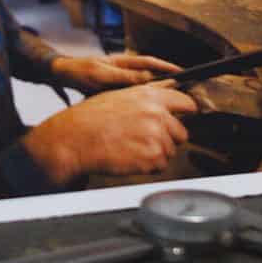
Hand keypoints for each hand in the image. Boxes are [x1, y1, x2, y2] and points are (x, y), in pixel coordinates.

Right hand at [23, 84, 200, 184]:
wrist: (74, 139)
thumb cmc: (90, 118)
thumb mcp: (119, 96)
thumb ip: (147, 97)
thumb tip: (167, 97)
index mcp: (150, 96)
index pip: (186, 103)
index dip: (187, 112)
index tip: (187, 117)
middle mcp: (157, 114)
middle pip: (182, 133)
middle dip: (168, 139)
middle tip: (144, 141)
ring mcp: (156, 136)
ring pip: (170, 151)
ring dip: (155, 154)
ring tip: (130, 149)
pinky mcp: (152, 158)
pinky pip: (160, 166)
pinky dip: (147, 166)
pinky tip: (129, 158)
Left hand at [50, 53, 183, 91]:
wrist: (60, 75)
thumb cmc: (79, 72)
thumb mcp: (101, 75)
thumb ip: (123, 77)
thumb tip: (147, 79)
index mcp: (124, 62)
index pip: (151, 64)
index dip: (168, 68)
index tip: (183, 75)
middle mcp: (125, 69)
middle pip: (151, 75)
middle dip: (167, 82)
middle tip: (183, 92)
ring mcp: (119, 78)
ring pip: (143, 86)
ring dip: (155, 93)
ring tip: (170, 103)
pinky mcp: (114, 89)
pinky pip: (132, 94)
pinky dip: (141, 100)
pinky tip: (146, 109)